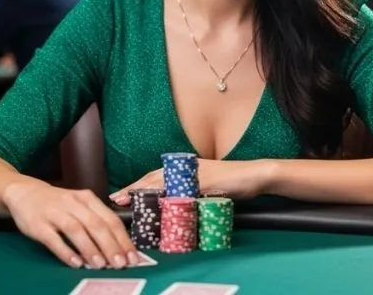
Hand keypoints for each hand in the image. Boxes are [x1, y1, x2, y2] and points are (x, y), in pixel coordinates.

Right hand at [2, 182, 138, 268]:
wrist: (25, 192)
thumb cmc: (58, 203)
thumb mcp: (80, 204)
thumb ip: (96, 220)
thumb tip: (118, 246)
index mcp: (87, 198)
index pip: (110, 219)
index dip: (123, 239)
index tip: (132, 256)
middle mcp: (73, 203)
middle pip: (96, 224)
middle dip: (110, 246)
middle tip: (120, 264)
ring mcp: (55, 213)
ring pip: (76, 230)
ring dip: (90, 248)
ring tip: (100, 265)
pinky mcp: (38, 224)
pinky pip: (53, 239)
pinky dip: (65, 251)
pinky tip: (75, 263)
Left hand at [109, 159, 272, 205]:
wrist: (255, 175)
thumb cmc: (233, 181)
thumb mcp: (207, 184)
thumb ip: (192, 190)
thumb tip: (177, 202)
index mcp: (185, 169)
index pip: (156, 177)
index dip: (138, 185)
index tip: (121, 194)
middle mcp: (187, 169)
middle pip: (155, 178)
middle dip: (135, 188)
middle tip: (117, 198)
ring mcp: (196, 174)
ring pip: (165, 182)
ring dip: (146, 191)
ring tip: (129, 199)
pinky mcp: (207, 182)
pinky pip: (185, 190)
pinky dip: (173, 197)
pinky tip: (161, 203)